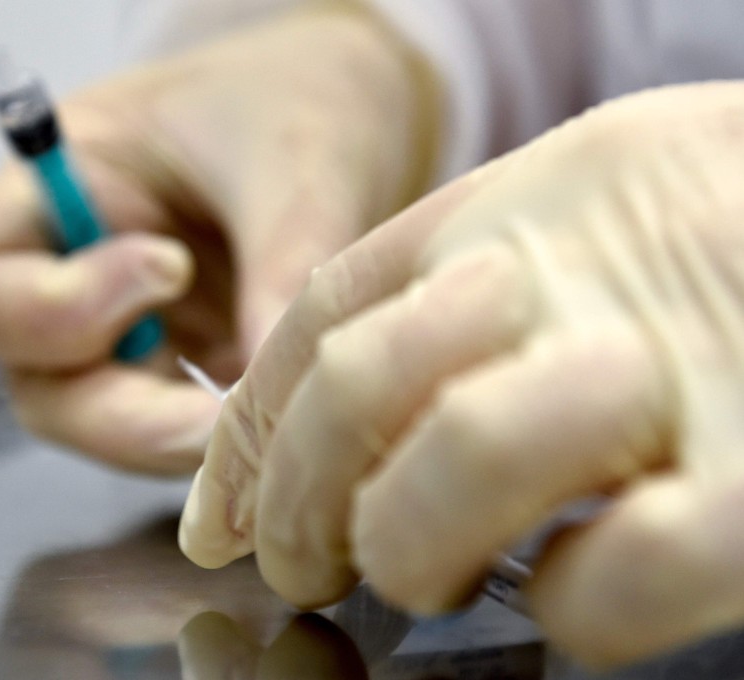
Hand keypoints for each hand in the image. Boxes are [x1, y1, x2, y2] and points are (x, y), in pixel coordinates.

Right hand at [0, 2, 436, 472]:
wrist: (350, 110)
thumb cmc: (297, 99)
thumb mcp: (294, 162)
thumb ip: (279, 271)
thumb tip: (270, 396)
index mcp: (54, 191)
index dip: (53, 307)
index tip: (170, 269)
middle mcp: (73, 272)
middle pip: (39, 386)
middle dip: (125, 417)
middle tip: (221, 421)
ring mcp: (126, 328)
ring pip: (105, 424)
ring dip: (174, 439)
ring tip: (261, 417)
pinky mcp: (183, 365)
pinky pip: (173, 429)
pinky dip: (215, 441)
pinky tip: (272, 421)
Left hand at [179, 82, 743, 666]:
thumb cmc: (729, 212)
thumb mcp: (579, 199)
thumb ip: (437, 290)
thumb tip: (287, 439)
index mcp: (520, 206)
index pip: (323, 319)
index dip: (250, 432)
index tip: (223, 519)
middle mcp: (574, 278)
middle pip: (359, 385)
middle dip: (299, 497)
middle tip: (300, 562)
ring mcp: (665, 374)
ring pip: (456, 465)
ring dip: (405, 544)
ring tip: (417, 573)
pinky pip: (619, 575)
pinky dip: (573, 607)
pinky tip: (571, 595)